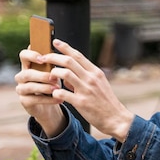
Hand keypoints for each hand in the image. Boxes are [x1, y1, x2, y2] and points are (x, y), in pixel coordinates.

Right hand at [15, 48, 66, 137]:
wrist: (51, 104)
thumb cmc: (52, 83)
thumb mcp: (53, 72)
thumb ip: (53, 62)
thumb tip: (62, 49)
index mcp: (28, 65)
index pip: (23, 55)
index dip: (31, 55)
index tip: (42, 58)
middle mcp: (21, 76)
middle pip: (27, 73)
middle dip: (42, 75)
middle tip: (55, 77)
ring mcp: (21, 89)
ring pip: (30, 87)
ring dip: (45, 87)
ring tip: (58, 88)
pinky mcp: (24, 101)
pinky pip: (34, 99)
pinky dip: (48, 99)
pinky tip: (58, 99)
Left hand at [17, 40, 134, 141]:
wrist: (116, 118)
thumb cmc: (106, 101)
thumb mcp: (99, 85)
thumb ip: (84, 77)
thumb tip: (68, 74)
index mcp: (95, 72)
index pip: (77, 55)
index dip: (65, 47)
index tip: (54, 42)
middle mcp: (91, 78)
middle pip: (69, 61)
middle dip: (53, 57)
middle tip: (43, 58)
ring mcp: (86, 90)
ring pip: (65, 74)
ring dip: (54, 73)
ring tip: (48, 76)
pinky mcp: (82, 102)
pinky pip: (64, 93)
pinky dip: (56, 91)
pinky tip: (54, 93)